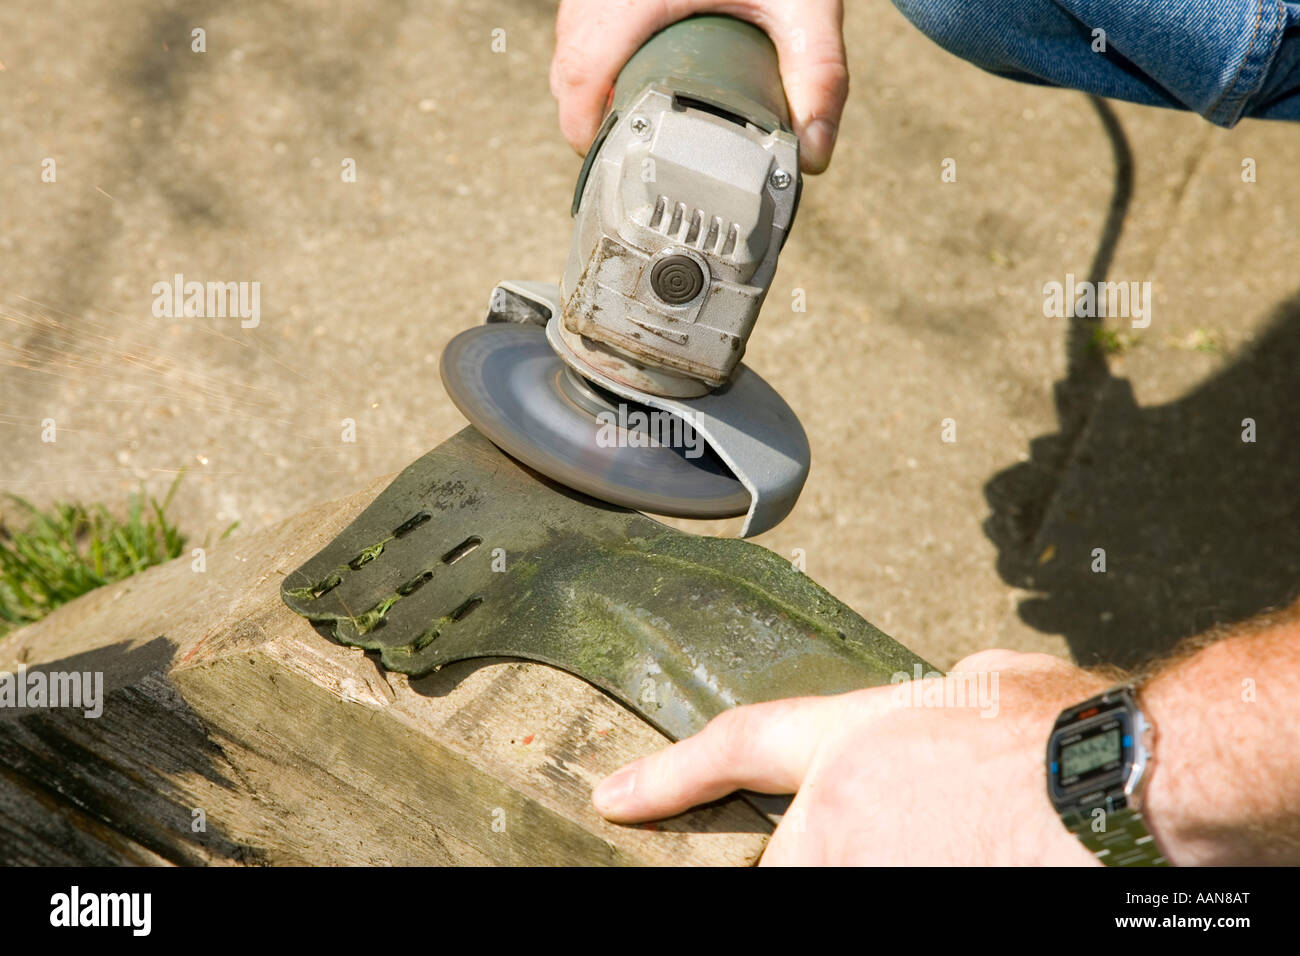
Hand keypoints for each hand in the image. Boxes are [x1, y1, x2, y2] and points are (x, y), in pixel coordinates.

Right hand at [551, 0, 848, 173]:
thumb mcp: (805, 5)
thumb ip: (818, 76)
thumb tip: (815, 156)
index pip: (579, 79)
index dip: (584, 129)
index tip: (607, 161)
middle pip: (565, 68)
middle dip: (588, 115)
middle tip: (625, 151)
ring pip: (568, 42)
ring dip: (589, 83)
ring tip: (629, 118)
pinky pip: (581, 18)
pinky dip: (596, 50)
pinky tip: (632, 68)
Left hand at [592, 650, 1112, 863]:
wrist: (1123, 787)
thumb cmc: (1064, 730)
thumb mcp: (979, 682)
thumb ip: (924, 704)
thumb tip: (937, 708)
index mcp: (848, 740)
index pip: (734, 748)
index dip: (666, 778)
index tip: (615, 799)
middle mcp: (838, 814)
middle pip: (793, 851)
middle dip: (831, 843)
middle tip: (919, 823)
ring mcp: (866, 871)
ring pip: (849, 872)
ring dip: (908, 852)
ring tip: (975, 835)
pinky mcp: (905, 904)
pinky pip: (894, 888)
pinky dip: (933, 867)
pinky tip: (981, 851)